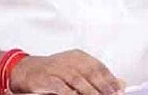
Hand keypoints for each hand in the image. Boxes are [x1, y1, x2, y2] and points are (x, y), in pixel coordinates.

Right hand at [9, 49, 123, 94]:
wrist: (25, 70)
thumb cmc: (53, 71)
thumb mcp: (76, 70)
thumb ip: (98, 77)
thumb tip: (122, 83)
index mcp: (79, 57)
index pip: (99, 67)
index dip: (110, 79)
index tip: (119, 90)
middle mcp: (69, 60)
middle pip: (90, 73)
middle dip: (103, 87)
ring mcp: (57, 69)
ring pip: (77, 80)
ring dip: (90, 92)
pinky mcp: (46, 79)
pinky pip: (60, 87)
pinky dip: (69, 93)